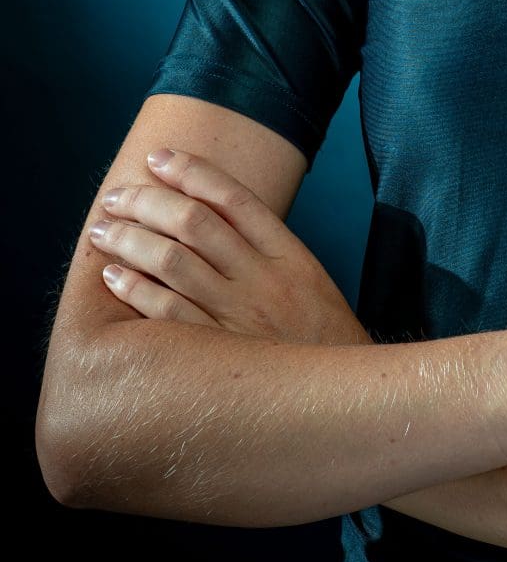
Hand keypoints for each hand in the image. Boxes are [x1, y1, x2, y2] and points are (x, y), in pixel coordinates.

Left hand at [88, 147, 372, 347]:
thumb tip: (211, 221)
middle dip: (148, 201)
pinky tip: (114, 276)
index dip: (192, 172)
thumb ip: (267, 253)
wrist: (348, 403)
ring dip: (131, 240)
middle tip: (117, 196)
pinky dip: (135, 289)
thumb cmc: (322, 343)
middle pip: (196, 222)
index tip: (159, 158)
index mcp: (290, 255)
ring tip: (103, 230)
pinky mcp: (218, 355)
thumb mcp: (310, 284)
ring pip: (174, 262)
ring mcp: (240, 318)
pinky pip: (167, 314)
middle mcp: (264, 279)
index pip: (234, 198)